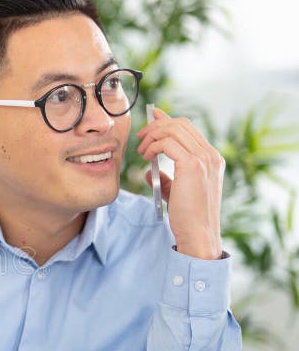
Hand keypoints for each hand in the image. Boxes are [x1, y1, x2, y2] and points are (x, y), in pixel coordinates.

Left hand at [137, 108, 224, 259]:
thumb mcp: (176, 193)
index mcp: (211, 159)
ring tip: (141, 151)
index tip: (153, 117)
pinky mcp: (193, 165)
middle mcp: (211, 155)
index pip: (189, 129)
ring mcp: (204, 159)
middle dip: (157, 125)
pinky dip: (153, 146)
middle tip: (141, 137)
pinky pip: (167, 143)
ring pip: (174, 130)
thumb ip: (166, 178)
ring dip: (152, 136)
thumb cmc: (187, 217)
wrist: (198, 233)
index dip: (168, 120)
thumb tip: (149, 171)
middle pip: (181, 124)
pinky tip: (146, 157)